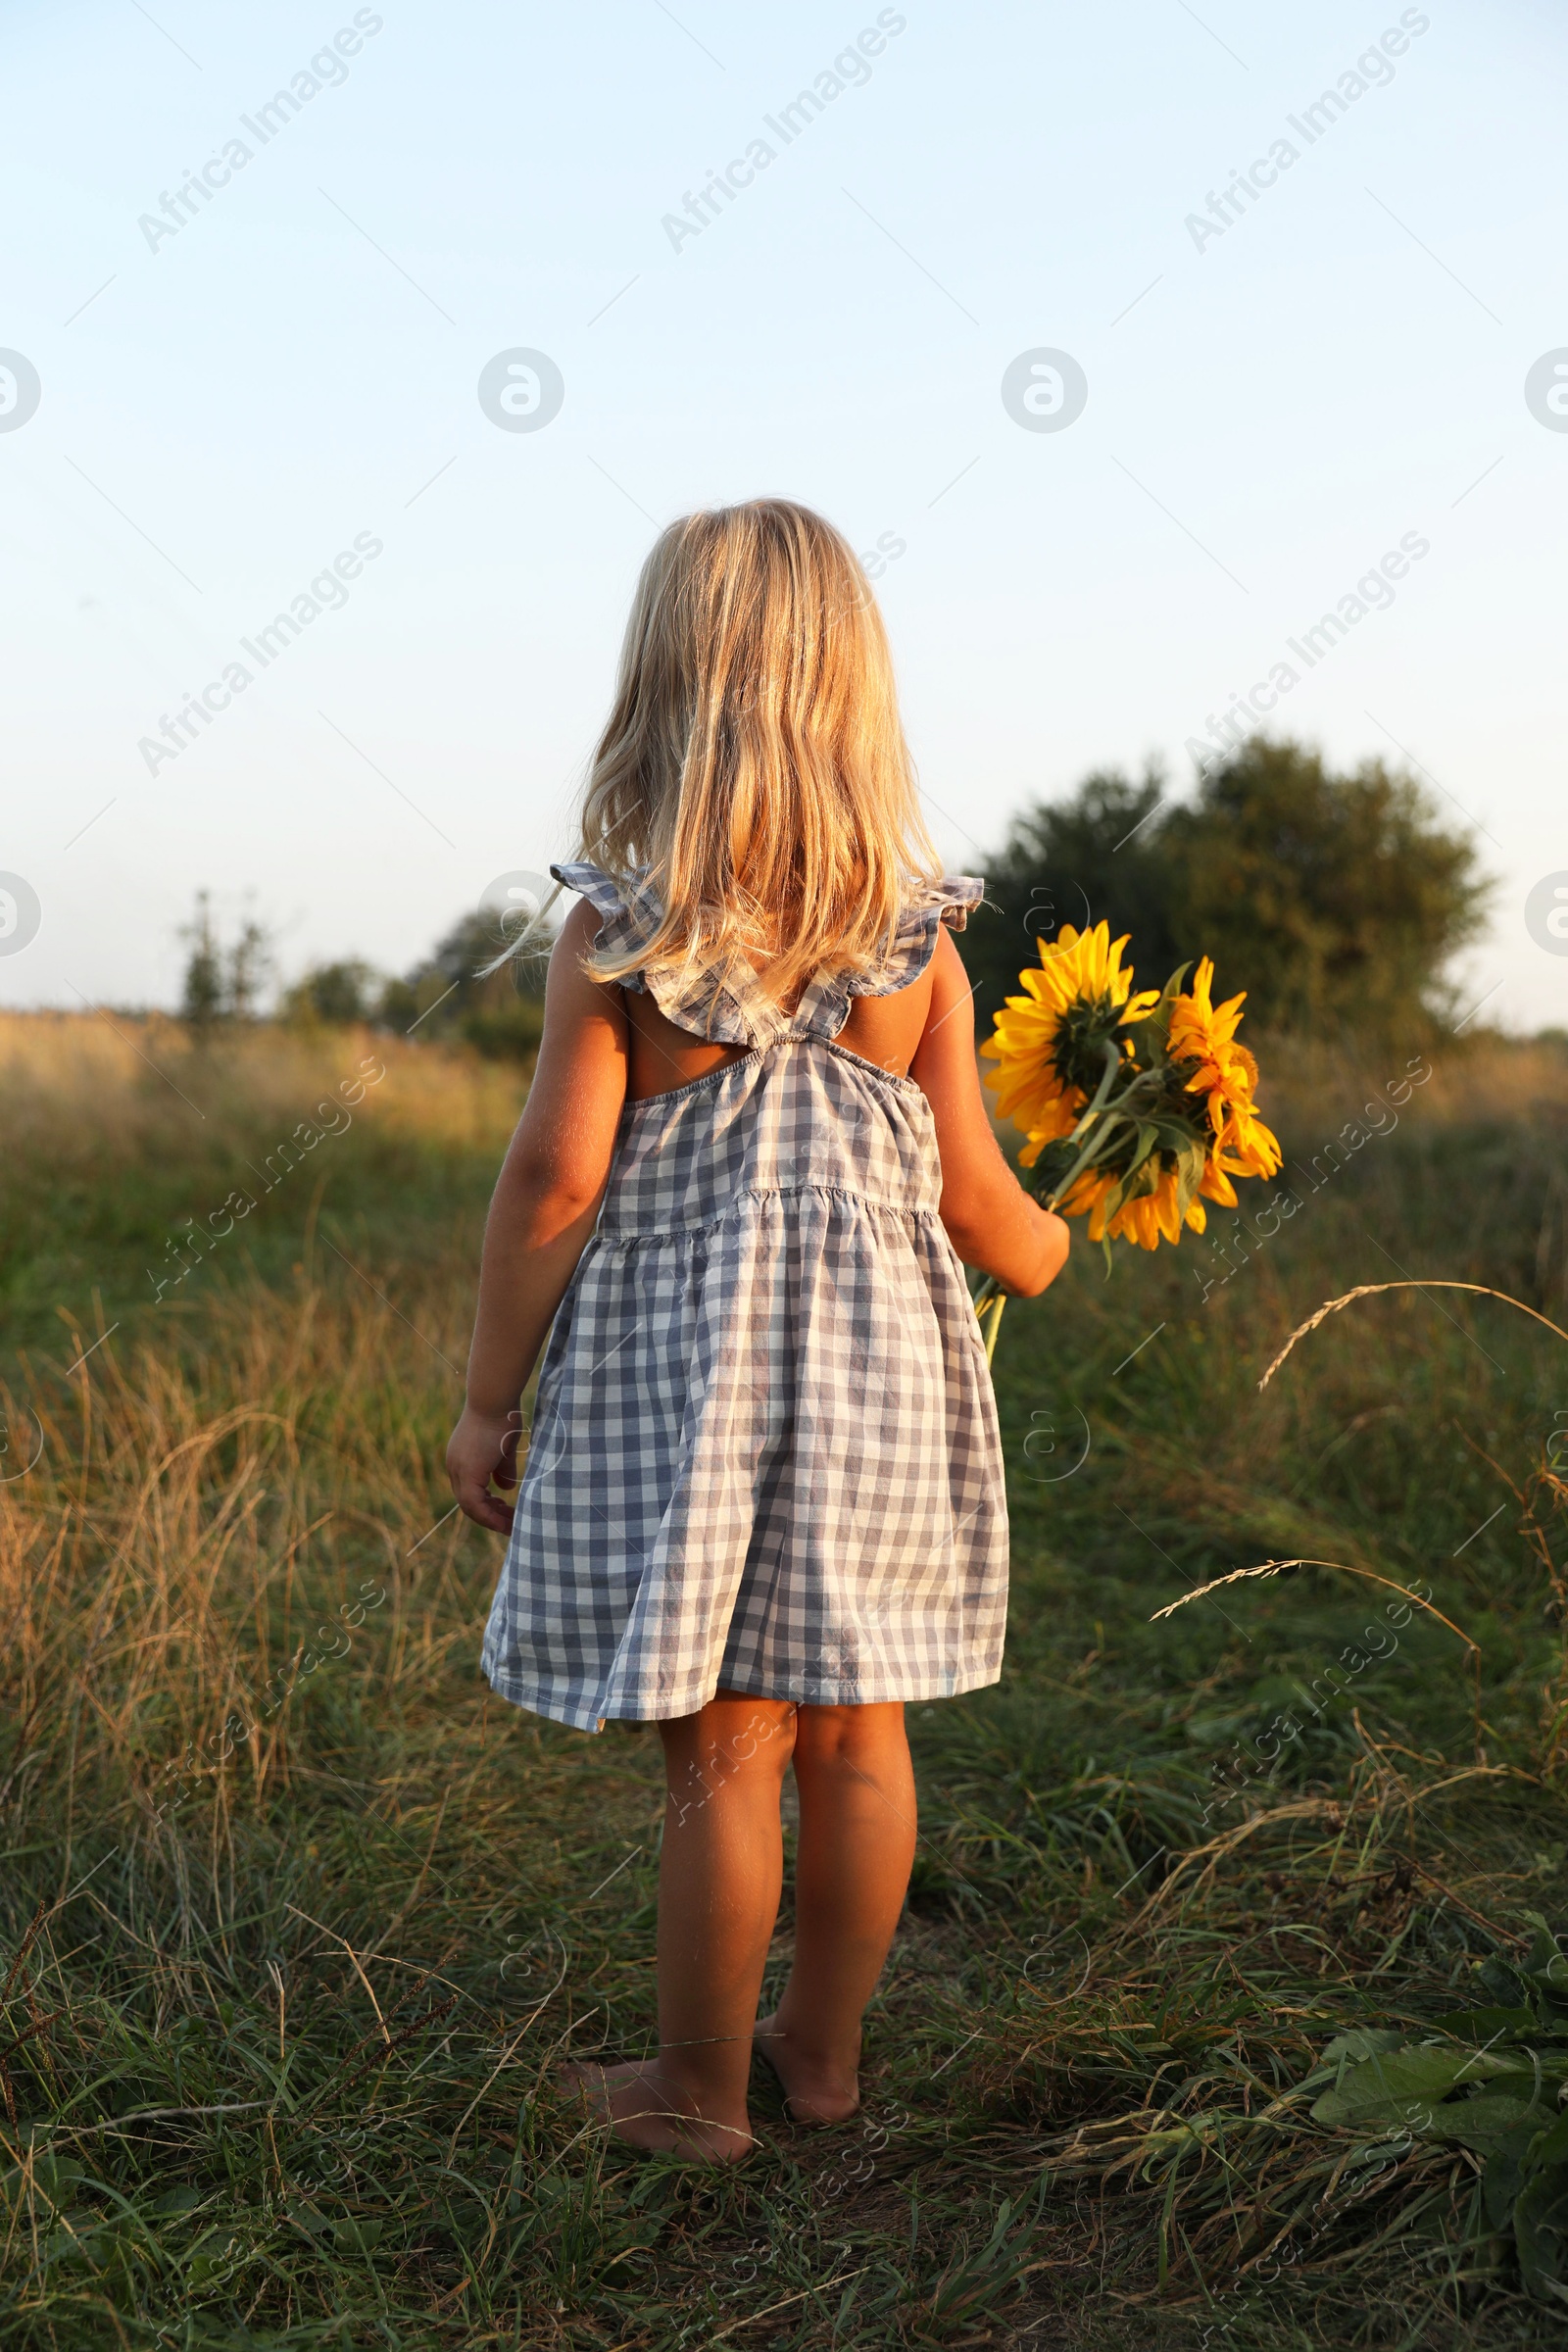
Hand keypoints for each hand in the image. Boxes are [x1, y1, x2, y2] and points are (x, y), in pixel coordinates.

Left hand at [447, 1403, 523, 1532]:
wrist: (494, 1399)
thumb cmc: (501, 1415)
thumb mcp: (504, 1447)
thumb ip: (503, 1469)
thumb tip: (506, 1488)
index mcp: (461, 1459)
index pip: (470, 1491)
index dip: (487, 1504)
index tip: (505, 1511)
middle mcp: (454, 1466)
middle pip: (468, 1502)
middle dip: (490, 1515)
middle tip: (510, 1523)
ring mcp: (458, 1470)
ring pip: (470, 1507)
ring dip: (491, 1519)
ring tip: (511, 1526)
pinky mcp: (468, 1473)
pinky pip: (475, 1505)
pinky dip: (489, 1516)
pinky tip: (505, 1521)